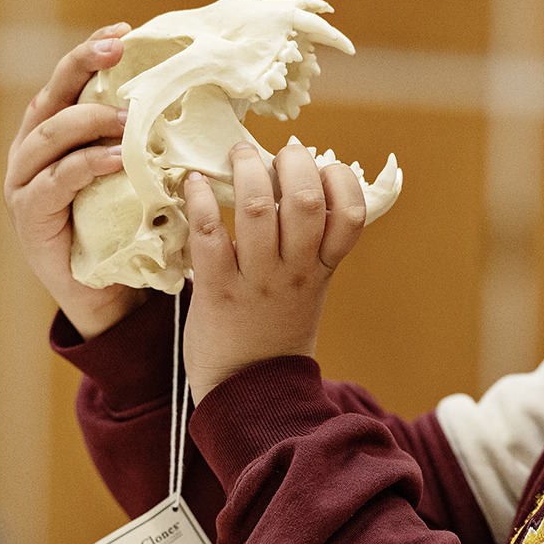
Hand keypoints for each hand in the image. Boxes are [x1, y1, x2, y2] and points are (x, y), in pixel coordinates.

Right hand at [4, 23, 147, 338]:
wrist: (108, 294)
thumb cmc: (125, 228)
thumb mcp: (132, 174)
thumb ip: (138, 139)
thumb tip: (189, 97)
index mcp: (50, 136)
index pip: (65, 83)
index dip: (90, 53)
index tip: (125, 32)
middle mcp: (29, 153)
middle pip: (50, 98)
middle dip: (84, 68)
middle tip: (120, 52)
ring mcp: (24, 184)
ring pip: (50, 136)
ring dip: (90, 120)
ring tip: (129, 117)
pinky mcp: (31, 216)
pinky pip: (56, 182)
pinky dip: (87, 166)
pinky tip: (118, 159)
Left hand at [183, 142, 366, 399]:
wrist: (248, 392)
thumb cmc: (275, 330)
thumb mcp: (310, 289)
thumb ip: (310, 246)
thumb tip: (298, 184)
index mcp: (322, 269)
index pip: (351, 216)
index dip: (342, 180)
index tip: (322, 166)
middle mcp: (295, 272)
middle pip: (306, 201)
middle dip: (292, 162)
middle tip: (276, 152)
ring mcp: (257, 281)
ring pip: (259, 210)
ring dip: (247, 170)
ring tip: (238, 154)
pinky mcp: (217, 291)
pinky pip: (209, 235)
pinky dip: (199, 201)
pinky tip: (192, 183)